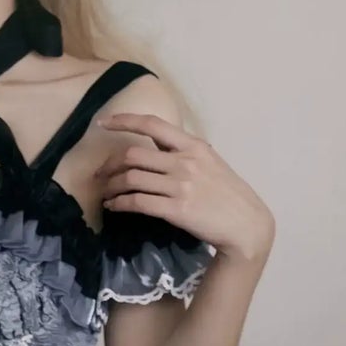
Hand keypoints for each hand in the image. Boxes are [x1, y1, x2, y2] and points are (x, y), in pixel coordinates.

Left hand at [96, 113, 274, 264]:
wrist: (245, 225)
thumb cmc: (227, 194)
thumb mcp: (210, 162)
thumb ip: (183, 152)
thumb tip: (156, 141)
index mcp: (193, 145)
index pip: (153, 124)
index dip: (124, 121)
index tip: (103, 122)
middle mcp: (185, 161)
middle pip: (133, 154)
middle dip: (109, 164)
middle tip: (100, 174)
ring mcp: (180, 186)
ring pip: (131, 178)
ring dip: (111, 186)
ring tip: (105, 193)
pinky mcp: (176, 210)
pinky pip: (138, 202)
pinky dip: (120, 203)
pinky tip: (114, 206)